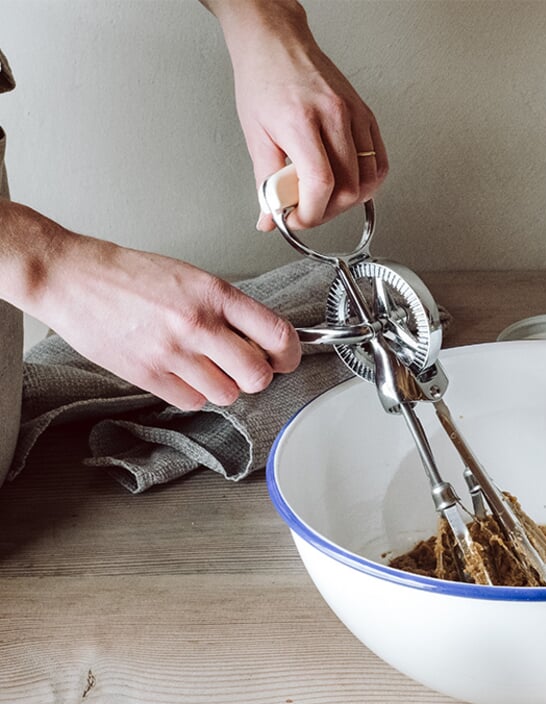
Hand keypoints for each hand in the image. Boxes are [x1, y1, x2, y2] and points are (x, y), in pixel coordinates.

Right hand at [5, 203, 299, 409]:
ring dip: (224, 386)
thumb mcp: (192, 278)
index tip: (287, 358)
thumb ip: (229, 309)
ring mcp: (171, 352)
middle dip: (258, 376)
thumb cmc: (129, 275)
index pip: (277, 335)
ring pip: (227, 394)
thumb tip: (264, 338)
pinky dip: (194, 394)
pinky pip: (192, 402)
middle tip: (246, 366)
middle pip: (258, 375)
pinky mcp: (147, 375)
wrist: (71, 277)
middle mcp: (197, 324)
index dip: (290, 354)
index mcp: (214, 294)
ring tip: (206, 366)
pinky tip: (181, 373)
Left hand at [204, 0, 387, 230]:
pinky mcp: (366, 115)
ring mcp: (355, 115)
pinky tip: (349, 182)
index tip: (298, 219)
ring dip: (349, 200)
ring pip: (368, 179)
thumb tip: (271, 217)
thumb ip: (266, 182)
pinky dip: (367, 182)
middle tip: (308, 211)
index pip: (321, 182)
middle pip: (348, 187)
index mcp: (301, 120)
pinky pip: (379, 162)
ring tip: (326, 197)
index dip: (312, 212)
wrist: (278, 44)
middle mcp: (334, 115)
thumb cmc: (264, 80)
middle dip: (327, 211)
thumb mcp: (255, 134)